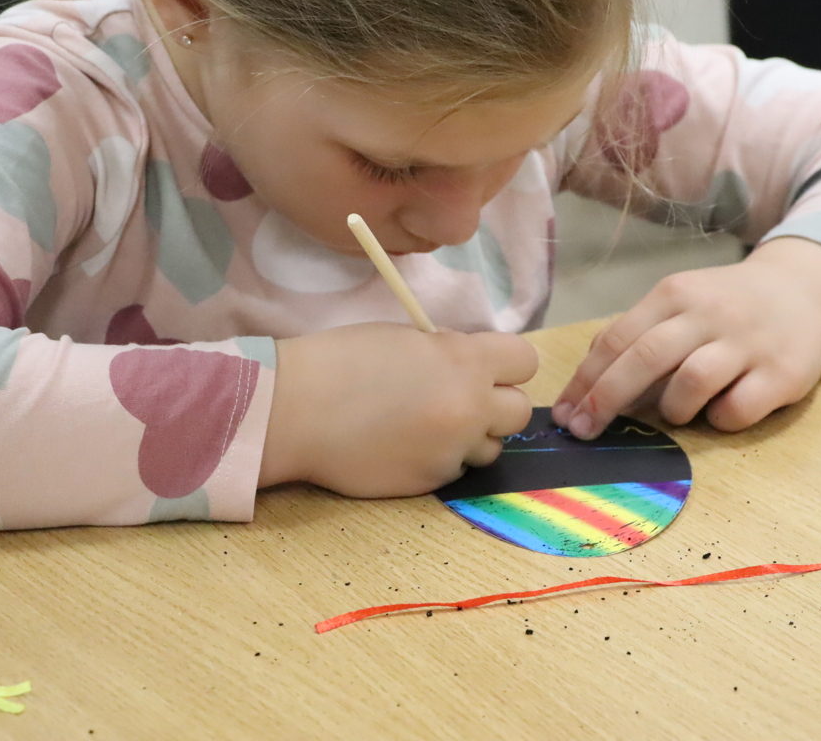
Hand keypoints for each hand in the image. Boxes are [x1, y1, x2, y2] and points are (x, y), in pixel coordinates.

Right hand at [260, 322, 535, 496]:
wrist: (295, 410)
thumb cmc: (342, 360)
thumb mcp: (407, 337)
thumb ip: (449, 352)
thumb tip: (471, 367)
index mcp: (466, 362)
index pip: (525, 361)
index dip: (504, 363)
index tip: (482, 366)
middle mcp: (470, 409)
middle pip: (519, 411)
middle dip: (493, 403)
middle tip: (458, 398)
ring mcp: (451, 452)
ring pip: (490, 448)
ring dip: (470, 437)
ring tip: (427, 425)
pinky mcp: (430, 483)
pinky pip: (454, 470)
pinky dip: (439, 459)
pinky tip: (403, 445)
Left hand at [551, 237, 820, 438]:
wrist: (804, 292)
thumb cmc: (726, 306)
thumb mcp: (680, 302)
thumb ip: (638, 335)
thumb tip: (584, 386)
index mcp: (676, 294)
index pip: (617, 339)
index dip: (585, 380)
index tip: (564, 415)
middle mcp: (709, 314)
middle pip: (645, 358)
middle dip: (606, 399)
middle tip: (584, 432)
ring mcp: (748, 343)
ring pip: (692, 382)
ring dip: (673, 408)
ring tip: (678, 411)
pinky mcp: (783, 373)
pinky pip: (737, 409)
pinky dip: (720, 419)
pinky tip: (722, 411)